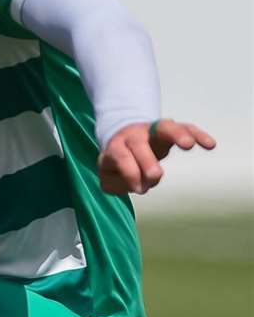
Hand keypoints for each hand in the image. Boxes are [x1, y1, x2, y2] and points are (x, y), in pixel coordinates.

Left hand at [98, 118, 215, 194]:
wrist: (123, 136)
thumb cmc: (117, 162)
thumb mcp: (107, 175)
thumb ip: (116, 184)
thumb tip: (137, 185)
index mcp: (116, 146)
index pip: (120, 157)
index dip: (129, 173)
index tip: (138, 189)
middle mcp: (133, 135)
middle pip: (138, 142)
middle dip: (147, 160)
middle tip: (156, 176)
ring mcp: (152, 130)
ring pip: (164, 127)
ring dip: (176, 135)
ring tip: (188, 145)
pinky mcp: (170, 130)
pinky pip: (185, 128)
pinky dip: (197, 134)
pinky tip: (210, 144)